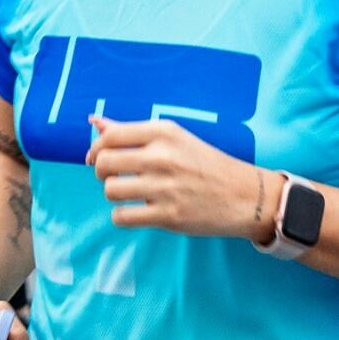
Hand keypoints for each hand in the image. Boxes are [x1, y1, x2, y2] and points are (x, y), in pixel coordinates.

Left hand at [86, 116, 275, 240]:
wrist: (244, 195)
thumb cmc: (205, 163)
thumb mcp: (173, 138)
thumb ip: (131, 132)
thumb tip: (94, 122)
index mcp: (163, 132)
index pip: (110, 136)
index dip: (96, 149)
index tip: (97, 157)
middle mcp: (162, 156)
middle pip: (104, 163)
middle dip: (102, 172)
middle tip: (114, 177)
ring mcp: (165, 187)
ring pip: (110, 190)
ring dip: (113, 194)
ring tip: (128, 194)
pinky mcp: (168, 216)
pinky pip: (122, 216)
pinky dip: (121, 216)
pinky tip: (134, 211)